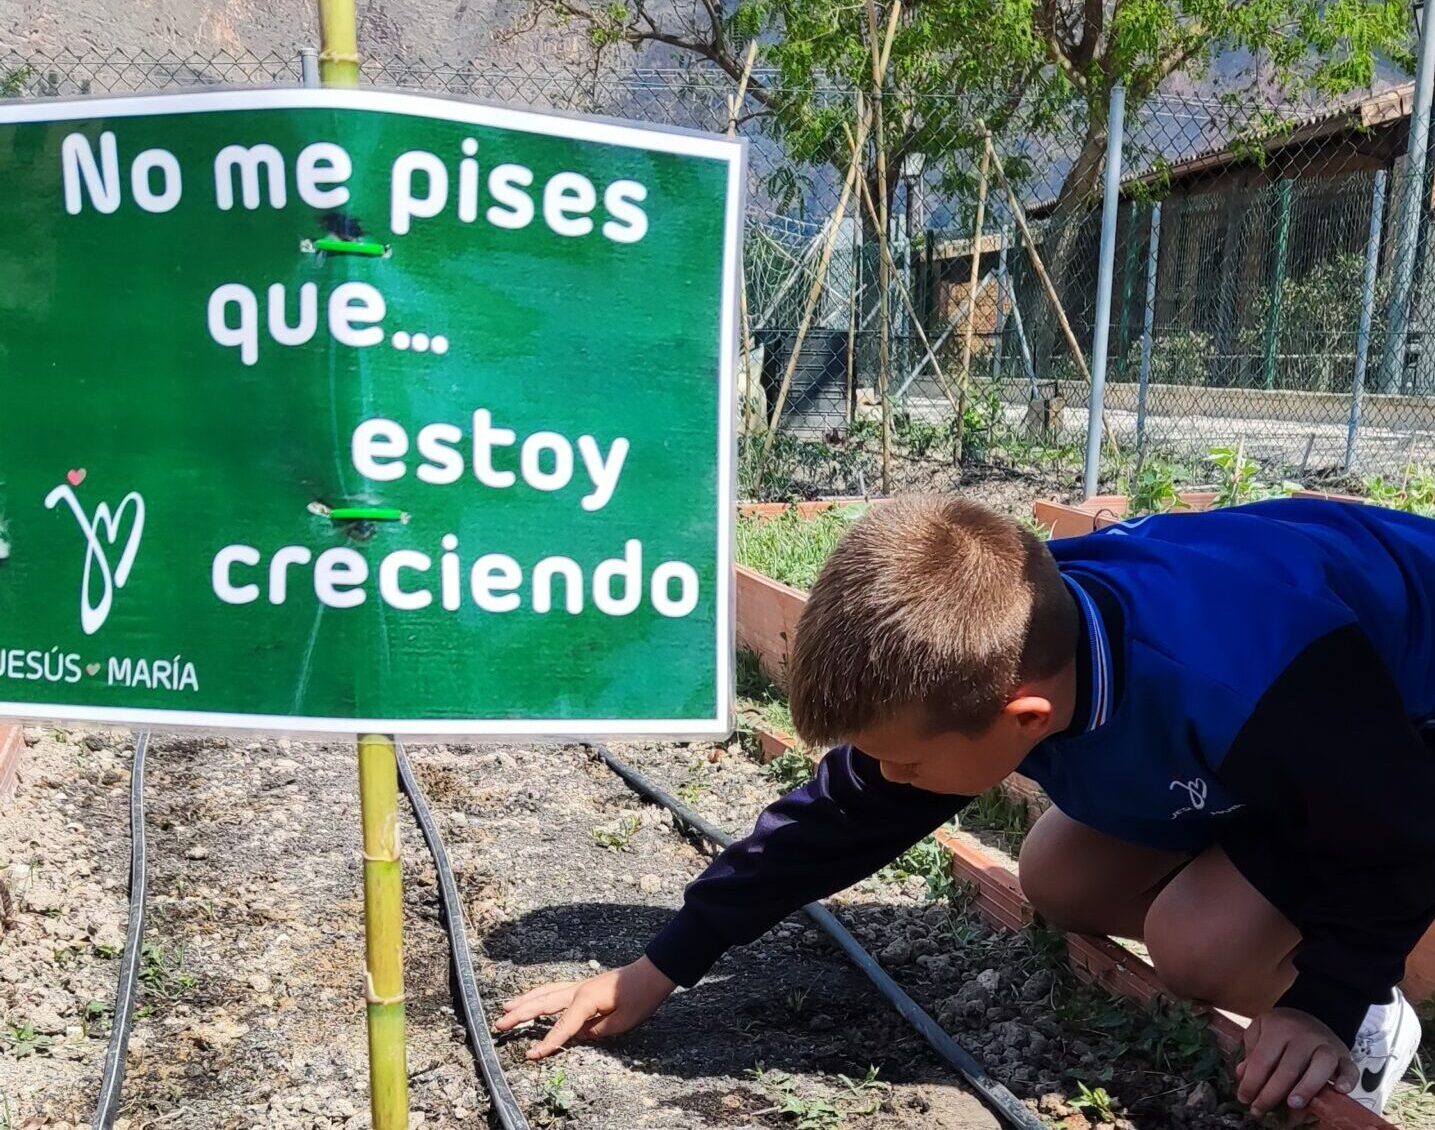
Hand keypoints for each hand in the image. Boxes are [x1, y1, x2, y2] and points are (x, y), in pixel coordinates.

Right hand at [495, 956, 676, 1059]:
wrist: (652, 973)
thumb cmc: (640, 997)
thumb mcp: (621, 1022)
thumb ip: (595, 1031)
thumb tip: (577, 1034)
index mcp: (586, 1000)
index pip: (561, 1026)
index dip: (546, 1043)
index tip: (530, 1055)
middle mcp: (578, 990)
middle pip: (543, 1003)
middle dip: (521, 1014)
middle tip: (499, 1023)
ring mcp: (579, 985)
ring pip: (546, 992)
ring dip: (525, 1000)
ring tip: (507, 1007)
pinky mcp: (583, 986)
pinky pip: (555, 989)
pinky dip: (540, 993)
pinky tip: (533, 997)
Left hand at [1236, 1008, 1358, 1115]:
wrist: (1311, 1012)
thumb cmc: (1281, 1027)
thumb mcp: (1260, 1029)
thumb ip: (1251, 1050)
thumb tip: (1242, 1075)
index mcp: (1278, 1029)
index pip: (1263, 1059)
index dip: (1252, 1082)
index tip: (1244, 1099)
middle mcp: (1303, 1037)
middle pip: (1288, 1068)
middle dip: (1273, 1093)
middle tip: (1261, 1109)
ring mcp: (1326, 1045)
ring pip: (1320, 1067)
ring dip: (1307, 1087)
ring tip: (1293, 1104)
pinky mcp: (1344, 1054)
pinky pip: (1349, 1068)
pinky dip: (1347, 1080)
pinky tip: (1338, 1090)